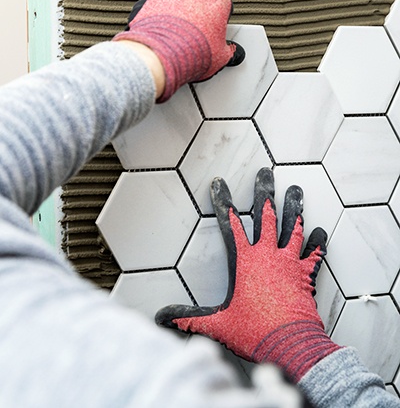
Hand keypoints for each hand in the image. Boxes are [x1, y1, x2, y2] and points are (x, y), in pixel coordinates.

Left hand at [113, 0, 244, 101]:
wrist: (163, 55)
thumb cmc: (193, 52)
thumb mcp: (221, 57)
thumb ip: (228, 50)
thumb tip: (229, 52)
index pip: (223, 7)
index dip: (220, 24)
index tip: (216, 36)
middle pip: (199, 4)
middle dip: (199, 20)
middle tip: (197, 40)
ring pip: (179, 5)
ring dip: (180, 19)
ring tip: (179, 42)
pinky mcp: (151, 1)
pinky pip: (159, 11)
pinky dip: (161, 22)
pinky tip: (164, 39)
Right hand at [156, 167, 340, 381]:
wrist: (290, 344)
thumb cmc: (255, 331)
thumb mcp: (218, 323)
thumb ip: (191, 318)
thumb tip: (164, 319)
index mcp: (245, 261)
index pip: (230, 223)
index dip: (223, 201)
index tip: (220, 184)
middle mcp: (267, 255)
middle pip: (265, 216)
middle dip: (264, 193)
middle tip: (266, 175)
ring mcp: (288, 262)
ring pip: (292, 227)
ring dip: (293, 208)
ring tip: (295, 190)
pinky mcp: (305, 274)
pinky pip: (313, 253)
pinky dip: (317, 242)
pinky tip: (320, 231)